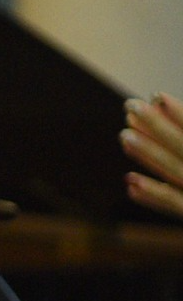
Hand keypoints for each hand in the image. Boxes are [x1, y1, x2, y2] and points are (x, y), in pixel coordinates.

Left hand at [124, 94, 182, 218]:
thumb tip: (163, 108)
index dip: (180, 112)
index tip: (156, 95)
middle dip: (157, 125)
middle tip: (129, 105)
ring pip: (176, 171)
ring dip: (149, 154)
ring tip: (123, 136)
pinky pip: (176, 205)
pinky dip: (154, 194)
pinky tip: (130, 181)